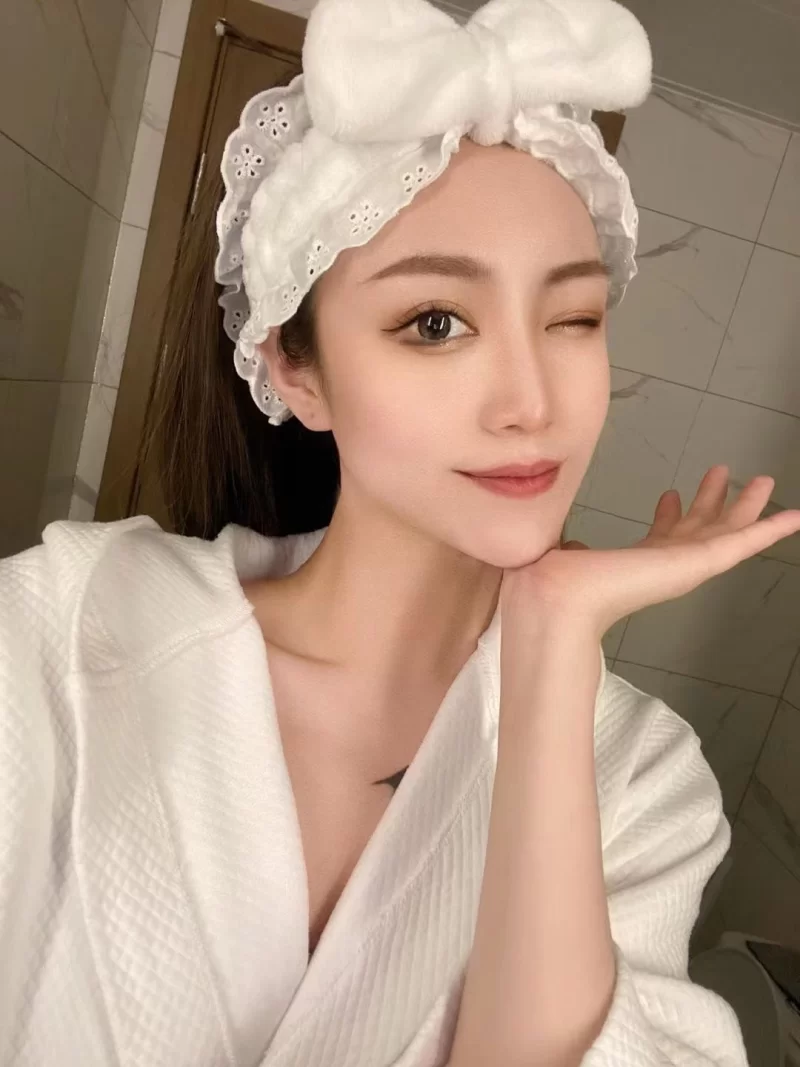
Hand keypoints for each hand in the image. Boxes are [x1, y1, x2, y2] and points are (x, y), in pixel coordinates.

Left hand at [500, 465, 799, 640]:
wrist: (561, 598)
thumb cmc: (555, 580)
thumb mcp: (565, 554)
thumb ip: (574, 548)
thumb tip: (572, 544)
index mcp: (634, 564)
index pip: (659, 538)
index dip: (668, 516)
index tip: (671, 494)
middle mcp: (663, 565)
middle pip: (698, 529)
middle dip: (712, 502)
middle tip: (723, 472)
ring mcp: (686, 566)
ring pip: (727, 531)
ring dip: (745, 507)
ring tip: (763, 481)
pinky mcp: (702, 563)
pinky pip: (746, 541)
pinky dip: (770, 529)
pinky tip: (794, 516)